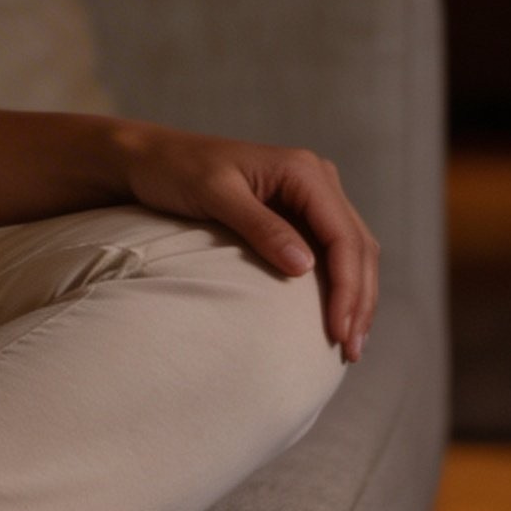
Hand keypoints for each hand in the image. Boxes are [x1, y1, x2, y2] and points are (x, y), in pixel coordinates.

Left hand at [115, 124, 379, 361]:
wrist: (151, 159)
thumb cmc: (176, 171)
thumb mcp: (214, 195)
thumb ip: (259, 227)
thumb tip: (304, 267)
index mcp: (303, 170)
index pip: (343, 236)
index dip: (347, 288)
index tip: (339, 332)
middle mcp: (316, 178)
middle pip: (358, 246)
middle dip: (359, 300)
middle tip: (350, 351)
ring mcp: (310, 194)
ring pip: (353, 250)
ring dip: (356, 296)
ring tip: (350, 343)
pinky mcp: (299, 210)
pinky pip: (332, 249)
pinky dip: (340, 283)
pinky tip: (337, 314)